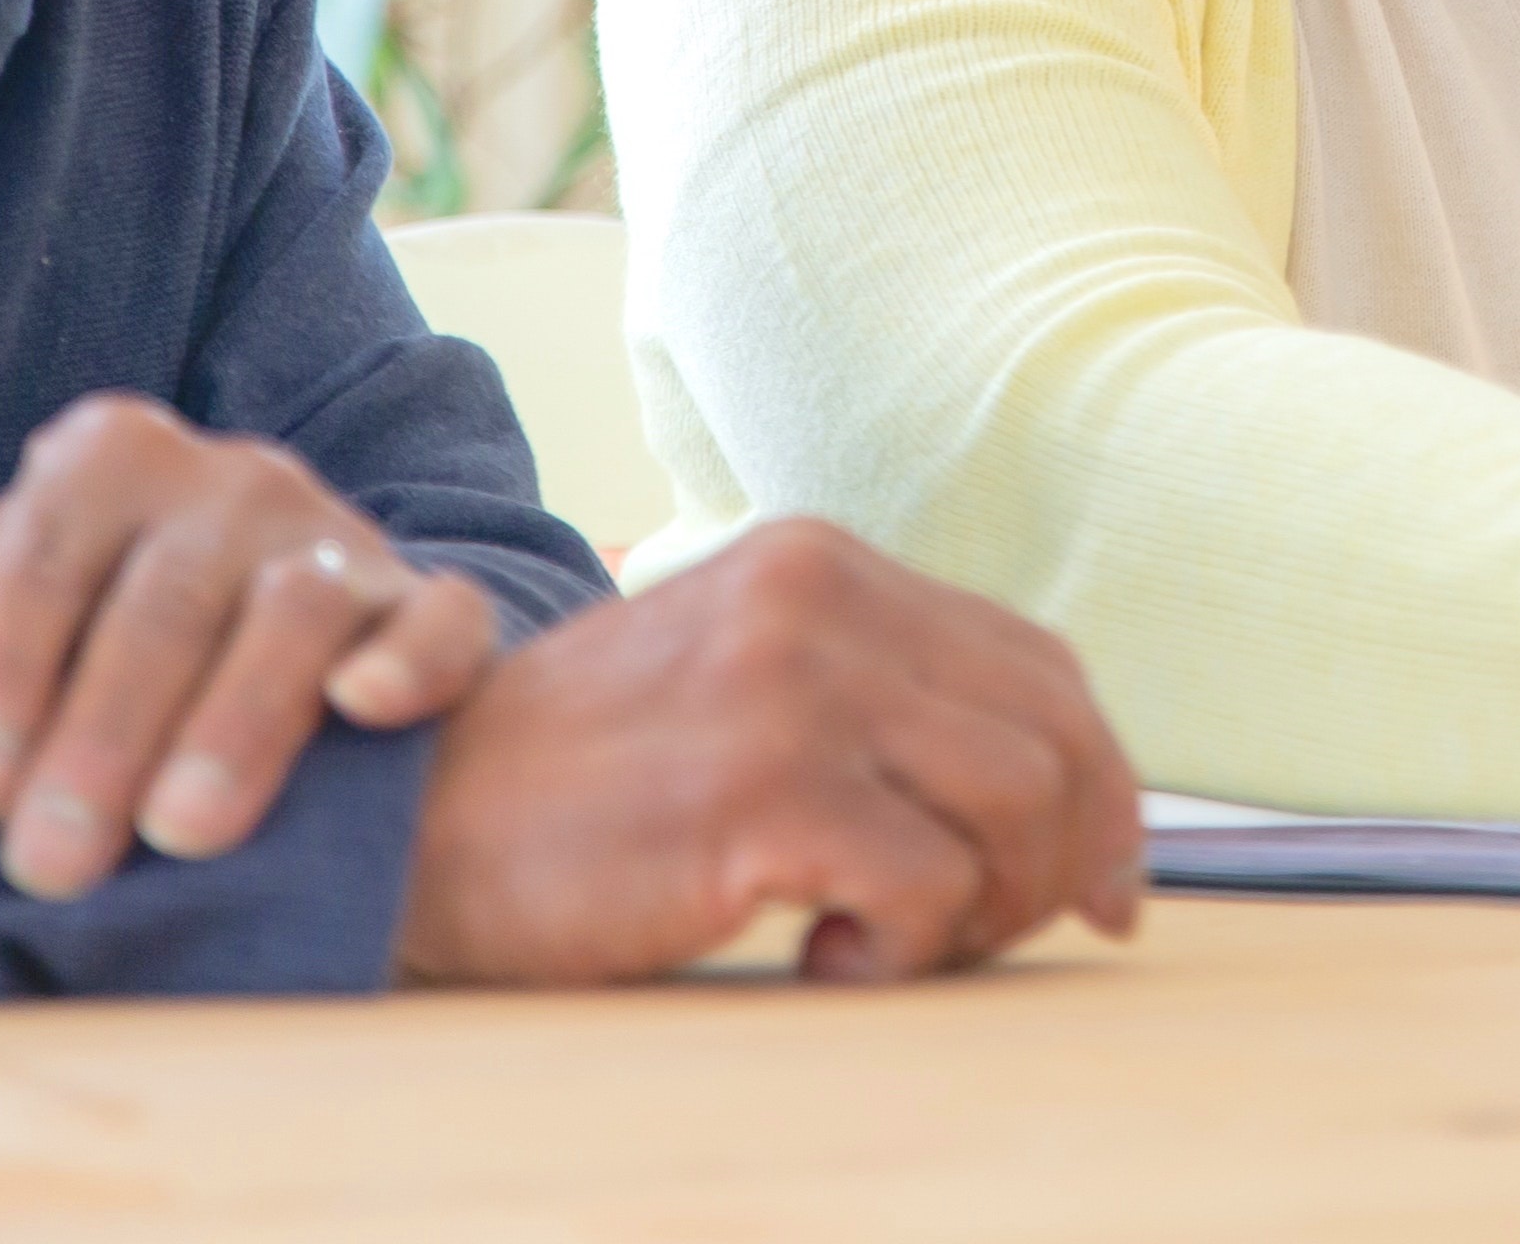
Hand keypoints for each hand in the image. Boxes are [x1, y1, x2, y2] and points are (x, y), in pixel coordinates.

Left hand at [0, 391, 497, 898]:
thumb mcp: (24, 611)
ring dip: (233, 723)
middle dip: (100, 735)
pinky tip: (363, 710)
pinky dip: (408, 660)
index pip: (42, 552)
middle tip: (50, 862)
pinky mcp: (434, 606)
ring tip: (179, 834)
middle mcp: (233, 479)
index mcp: (113, 459)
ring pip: (293, 611)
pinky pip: (440, 619)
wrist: (289, 654)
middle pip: (162, 599)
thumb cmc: (111, 644)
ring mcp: (341, 537)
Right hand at [388, 518, 1146, 984]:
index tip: (1105, 883)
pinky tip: (822, 958)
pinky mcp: (763, 791)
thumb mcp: (740, 682)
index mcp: (822, 561)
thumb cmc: (584, 785)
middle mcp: (820, 597)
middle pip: (1056, 734)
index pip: (1039, 665)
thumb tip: (1051, 803)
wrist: (414, 818)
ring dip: (984, 909)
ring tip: (887, 943)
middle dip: (1067, 860)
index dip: (1099, 783)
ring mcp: (792, 687)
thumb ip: (872, 700)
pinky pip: (930, 886)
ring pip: (1019, 806)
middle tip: (992, 937)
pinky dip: (905, 949)